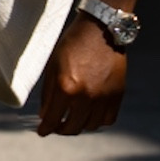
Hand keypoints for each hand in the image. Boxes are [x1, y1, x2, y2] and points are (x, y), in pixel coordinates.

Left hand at [35, 15, 125, 136]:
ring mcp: (103, 97)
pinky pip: (107, 119)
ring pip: (90, 126)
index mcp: (66, 87)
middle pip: (71, 127)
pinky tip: (90, 113)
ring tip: (73, 118)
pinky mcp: (117, 95)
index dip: (45, 129)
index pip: (52, 120)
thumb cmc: (72, 44)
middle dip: (60, 129)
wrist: (100, 28)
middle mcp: (86, 96)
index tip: (42, 131)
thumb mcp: (53, 66)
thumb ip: (48, 93)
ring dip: (79, 125)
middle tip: (56, 126)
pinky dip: (97, 120)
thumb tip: (44, 116)